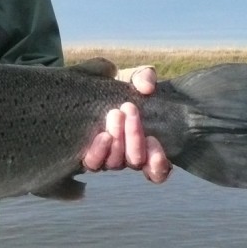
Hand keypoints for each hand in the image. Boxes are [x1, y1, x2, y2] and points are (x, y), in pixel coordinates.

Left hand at [82, 66, 171, 182]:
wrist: (88, 87)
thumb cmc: (117, 87)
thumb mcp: (133, 78)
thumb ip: (145, 77)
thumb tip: (146, 87)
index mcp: (145, 145)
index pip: (157, 170)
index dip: (159, 164)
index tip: (154, 140)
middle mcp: (127, 157)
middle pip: (136, 161)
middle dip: (135, 135)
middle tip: (129, 108)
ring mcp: (107, 158)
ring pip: (116, 163)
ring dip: (119, 140)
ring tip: (115, 114)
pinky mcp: (88, 155)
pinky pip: (93, 164)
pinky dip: (100, 152)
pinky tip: (103, 135)